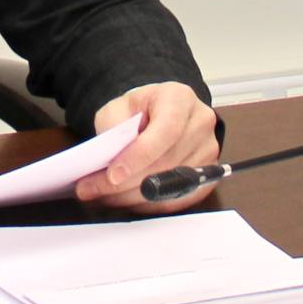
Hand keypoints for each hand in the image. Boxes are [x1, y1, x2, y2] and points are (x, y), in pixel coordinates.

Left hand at [76, 83, 220, 211]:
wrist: (159, 113)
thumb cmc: (140, 109)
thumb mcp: (119, 106)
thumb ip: (113, 126)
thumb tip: (107, 158)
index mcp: (180, 99)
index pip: (165, 132)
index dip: (139, 156)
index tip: (112, 175)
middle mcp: (200, 123)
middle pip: (167, 162)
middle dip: (127, 183)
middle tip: (94, 190)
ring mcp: (208, 151)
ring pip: (171, 185)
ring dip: (134, 197)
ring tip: (105, 196)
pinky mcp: (207, 175)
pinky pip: (179, 199)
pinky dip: (150, 205)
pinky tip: (127, 200)